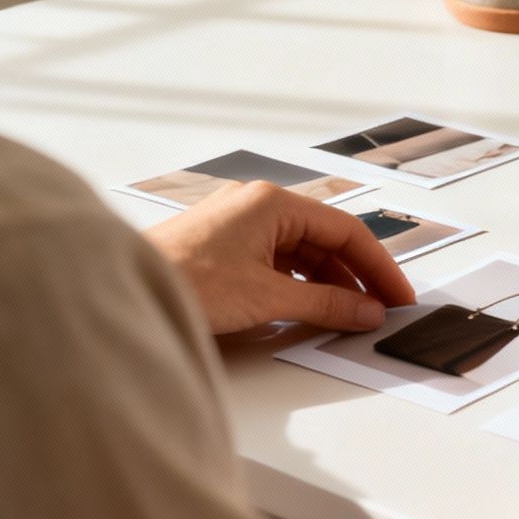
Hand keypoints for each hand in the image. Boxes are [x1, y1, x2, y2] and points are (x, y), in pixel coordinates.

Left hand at [144, 180, 416, 334]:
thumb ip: (325, 304)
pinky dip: (297, 284)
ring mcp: (237, 224)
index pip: (345, 230)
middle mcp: (256, 204)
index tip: (397, 296)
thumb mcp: (267, 297)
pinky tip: (307, 308)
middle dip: (354, 277)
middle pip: (324, 240)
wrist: (122, 290)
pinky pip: (276, 261)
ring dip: (326, 283)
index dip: (378, 267)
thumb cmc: (184, 280)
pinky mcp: (221, 246)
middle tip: (378, 311)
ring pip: (300, 252)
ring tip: (347, 316)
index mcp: (272, 202)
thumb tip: (366, 311)